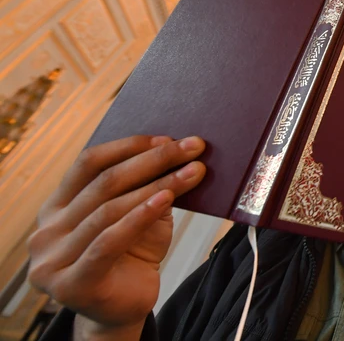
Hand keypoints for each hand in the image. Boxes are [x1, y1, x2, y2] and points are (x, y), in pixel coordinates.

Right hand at [27, 135, 206, 339]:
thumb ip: (147, 187)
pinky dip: (140, 216)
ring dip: (158, 185)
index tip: (169, 137)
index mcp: (56, 207)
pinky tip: (166, 200)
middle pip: (104, 183)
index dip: (129, 146)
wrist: (125, 310)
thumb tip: (178, 150)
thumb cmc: (132, 256)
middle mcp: (46, 231)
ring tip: (193, 171)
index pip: (88, 163)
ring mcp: (52, 260)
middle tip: (193, 147)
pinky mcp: (71, 284)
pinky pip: (108, 241)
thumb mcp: (140, 215)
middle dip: (154, 161)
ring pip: (109, 209)